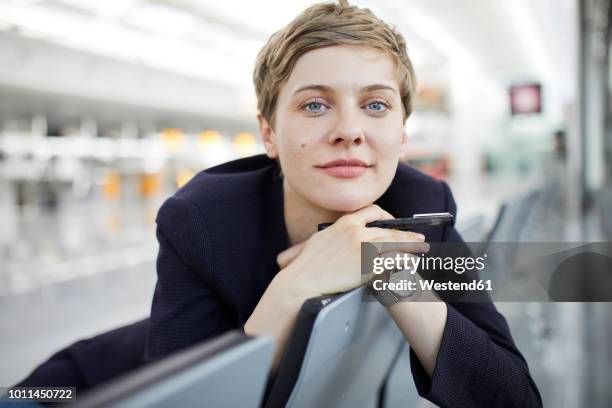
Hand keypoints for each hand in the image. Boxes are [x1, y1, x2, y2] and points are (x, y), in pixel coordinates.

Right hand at [276, 204, 429, 299]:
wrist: (304, 280)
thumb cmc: (307, 264)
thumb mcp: (320, 239)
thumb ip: (335, 233)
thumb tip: (341, 234)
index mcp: (345, 223)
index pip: (372, 211)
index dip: (386, 216)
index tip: (392, 223)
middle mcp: (357, 232)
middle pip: (388, 229)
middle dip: (406, 234)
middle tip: (418, 238)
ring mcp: (363, 248)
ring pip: (395, 243)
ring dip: (411, 245)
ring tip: (422, 248)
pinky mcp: (367, 266)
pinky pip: (393, 261)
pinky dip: (405, 260)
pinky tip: (412, 262)